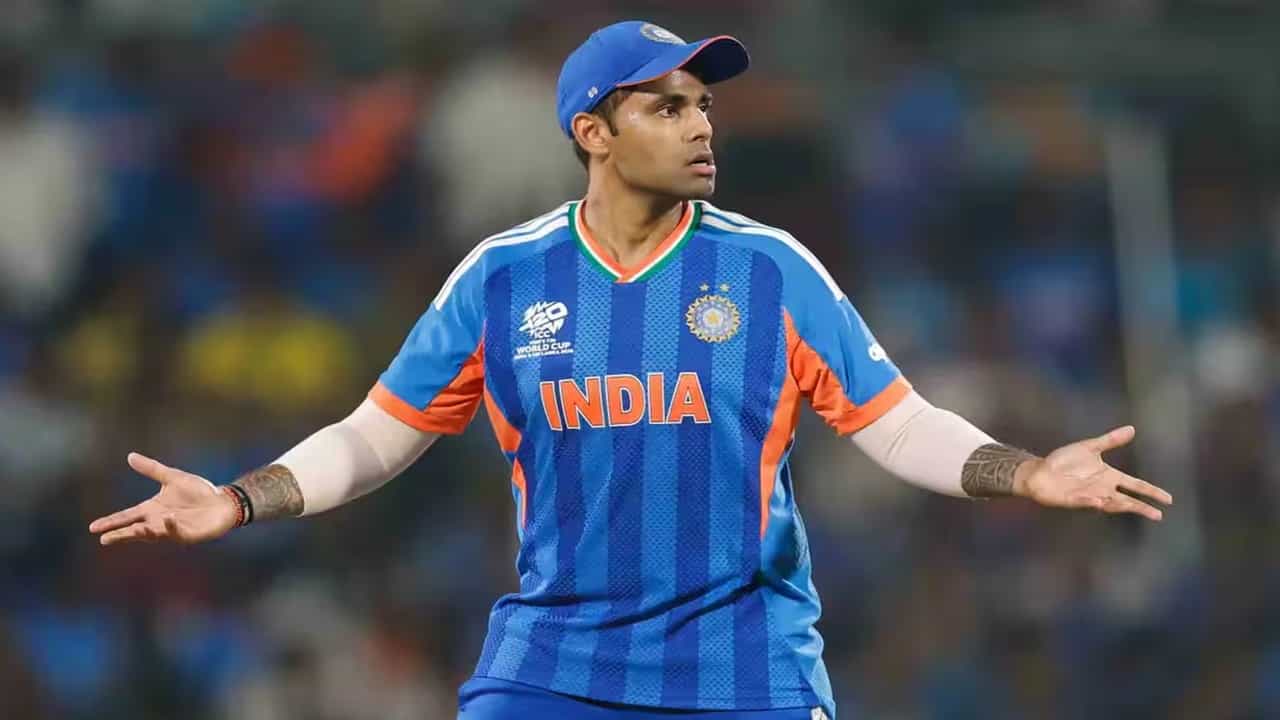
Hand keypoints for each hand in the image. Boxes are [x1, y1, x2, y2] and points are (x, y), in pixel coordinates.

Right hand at [89, 453, 239, 544]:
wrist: (222, 501)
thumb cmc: (198, 492)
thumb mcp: (172, 477)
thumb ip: (151, 469)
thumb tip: (130, 456)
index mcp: (152, 509)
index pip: (127, 516)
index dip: (111, 522)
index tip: (93, 528)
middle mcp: (158, 522)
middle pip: (135, 530)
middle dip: (121, 534)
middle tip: (105, 539)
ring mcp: (172, 530)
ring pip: (153, 534)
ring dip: (144, 533)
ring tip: (133, 531)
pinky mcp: (187, 534)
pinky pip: (176, 531)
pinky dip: (170, 526)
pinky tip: (166, 518)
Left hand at [1014, 426, 1172, 520]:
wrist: (1040, 471)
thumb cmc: (1064, 461)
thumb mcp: (1089, 447)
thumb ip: (1110, 440)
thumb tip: (1131, 429)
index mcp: (1109, 477)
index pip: (1135, 485)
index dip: (1151, 491)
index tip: (1168, 499)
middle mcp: (1103, 489)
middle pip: (1127, 500)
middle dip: (1141, 506)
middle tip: (1158, 514)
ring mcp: (1089, 496)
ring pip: (1110, 504)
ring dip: (1120, 505)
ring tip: (1134, 507)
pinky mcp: (1074, 500)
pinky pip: (1084, 501)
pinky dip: (1091, 501)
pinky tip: (1099, 500)